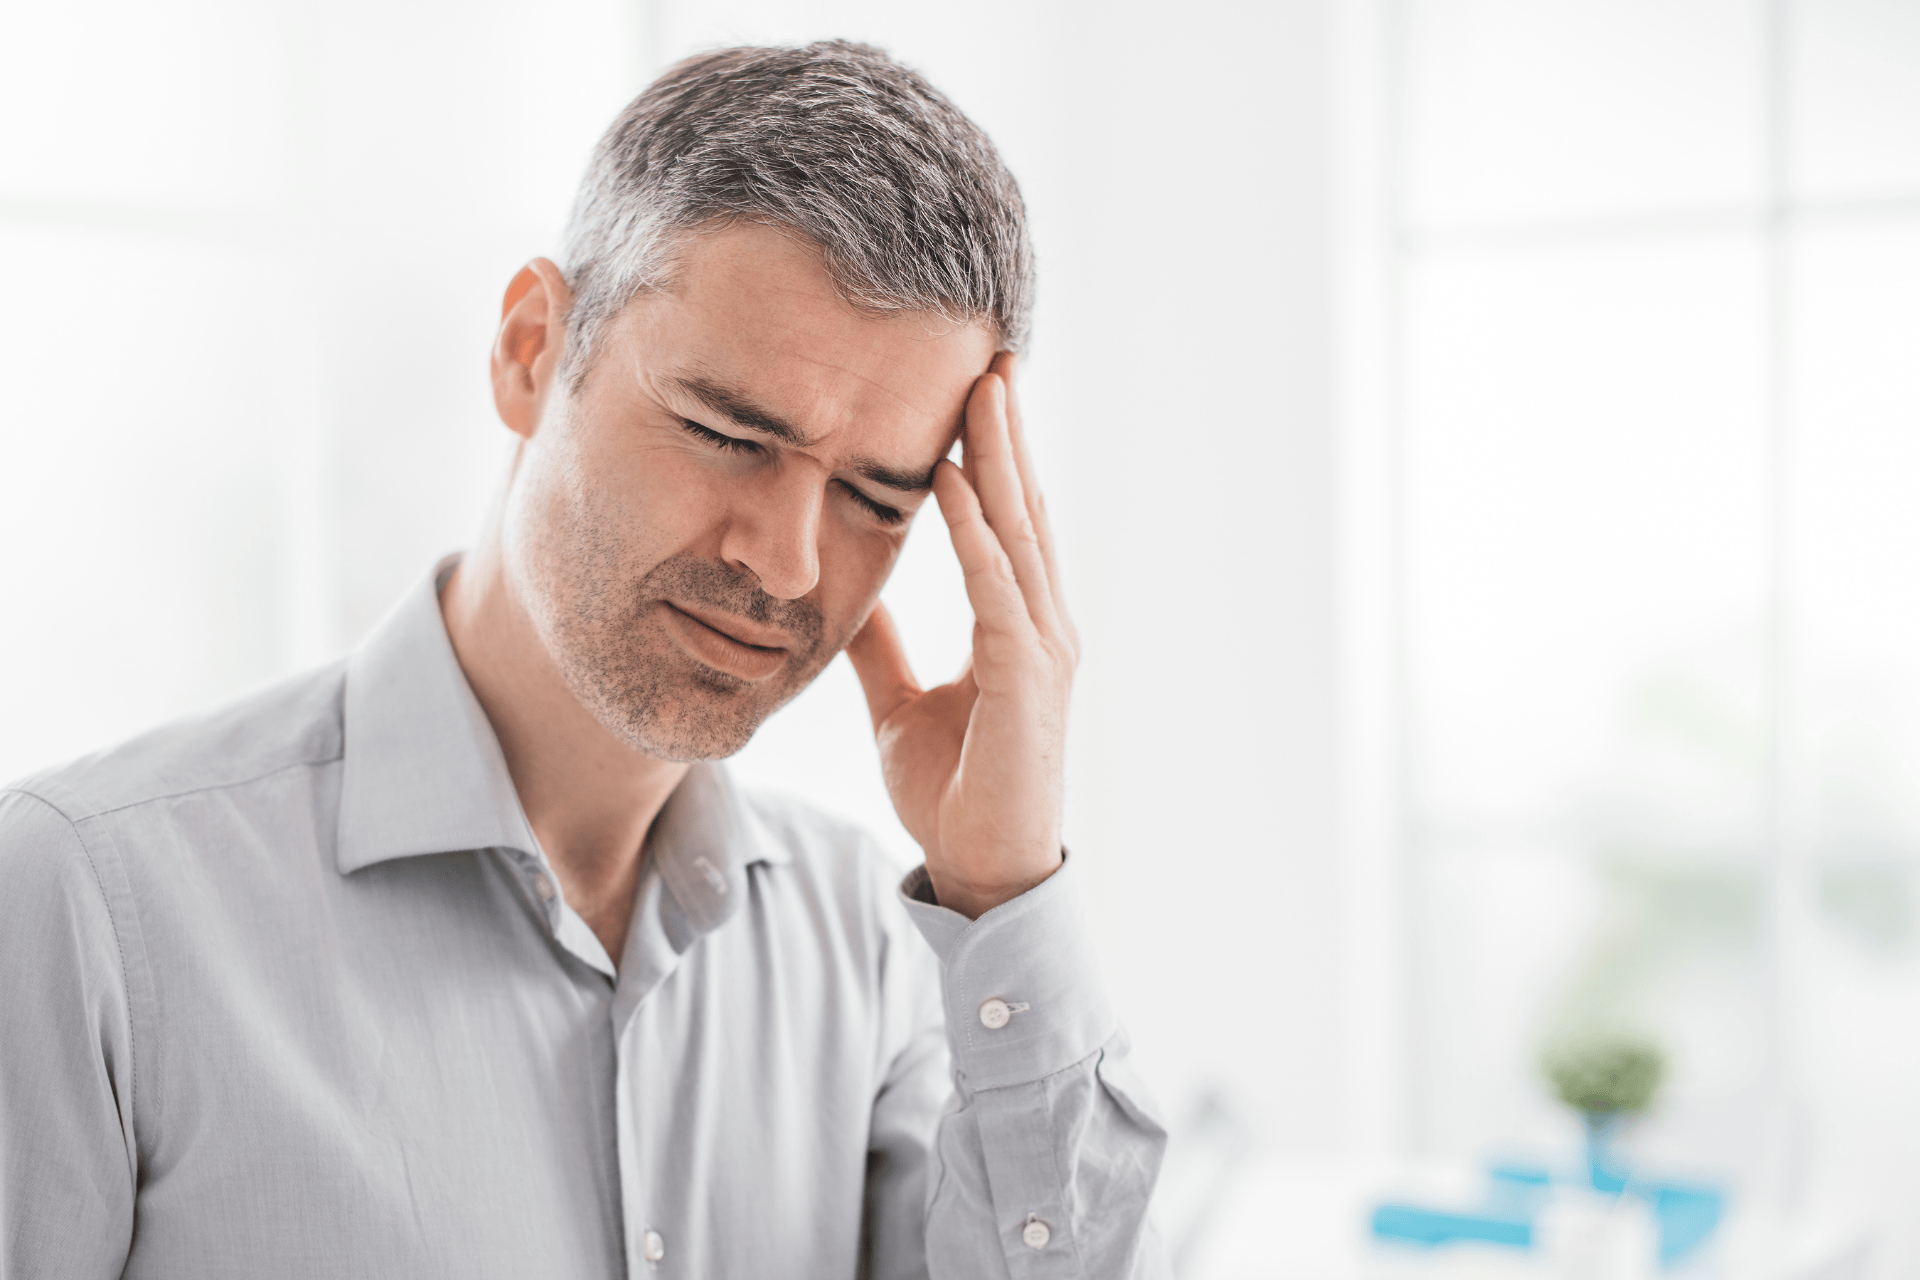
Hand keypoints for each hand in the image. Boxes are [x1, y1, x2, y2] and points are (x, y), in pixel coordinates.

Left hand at [846, 353, 1079, 918]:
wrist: (981, 872)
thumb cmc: (954, 789)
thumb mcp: (899, 700)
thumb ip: (884, 644)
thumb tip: (851, 594)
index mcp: (1016, 624)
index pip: (1006, 523)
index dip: (992, 456)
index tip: (971, 390)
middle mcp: (1042, 624)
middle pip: (1024, 509)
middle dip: (1006, 431)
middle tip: (992, 354)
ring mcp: (1044, 649)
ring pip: (1020, 534)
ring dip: (1000, 459)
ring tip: (983, 389)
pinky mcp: (1028, 680)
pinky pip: (998, 591)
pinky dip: (977, 534)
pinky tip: (958, 481)